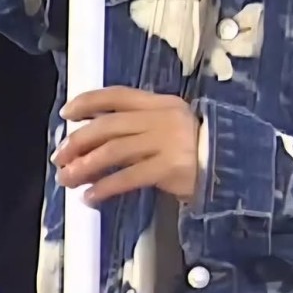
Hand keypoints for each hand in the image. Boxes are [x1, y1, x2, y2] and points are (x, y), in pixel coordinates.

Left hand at [54, 87, 198, 204]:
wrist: (232, 166)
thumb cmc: (197, 147)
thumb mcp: (171, 124)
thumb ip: (141, 123)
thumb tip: (97, 133)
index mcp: (160, 102)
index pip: (117, 95)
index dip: (89, 101)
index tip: (67, 112)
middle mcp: (161, 118)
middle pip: (110, 125)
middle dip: (79, 140)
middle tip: (60, 155)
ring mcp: (166, 142)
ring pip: (114, 151)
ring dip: (85, 166)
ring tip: (68, 178)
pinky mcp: (169, 169)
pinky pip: (129, 177)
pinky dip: (105, 187)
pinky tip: (91, 196)